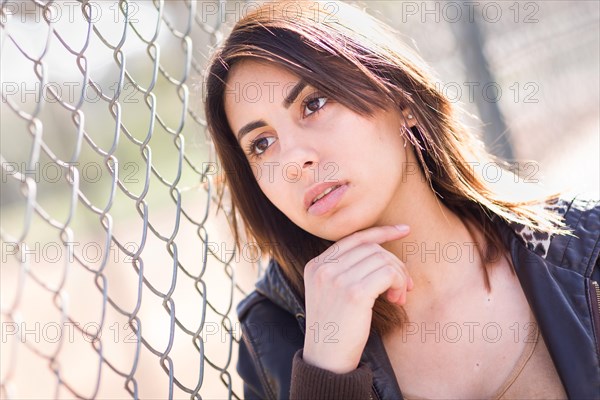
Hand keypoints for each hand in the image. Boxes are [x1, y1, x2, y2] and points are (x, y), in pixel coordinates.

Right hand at [302, 225, 412, 373]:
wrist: (326, 359)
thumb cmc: (335, 328)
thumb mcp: (331, 293)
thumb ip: (346, 270)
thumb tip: (383, 253)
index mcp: (316, 265)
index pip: (353, 237)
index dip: (381, 232)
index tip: (403, 229)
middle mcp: (324, 268)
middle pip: (371, 248)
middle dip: (394, 263)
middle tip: (403, 285)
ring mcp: (337, 279)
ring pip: (382, 259)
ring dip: (398, 276)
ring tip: (398, 296)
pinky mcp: (354, 293)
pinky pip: (387, 273)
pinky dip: (398, 282)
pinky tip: (396, 299)